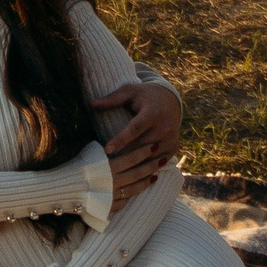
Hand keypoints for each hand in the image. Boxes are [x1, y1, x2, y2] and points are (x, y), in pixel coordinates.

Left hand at [95, 81, 182, 197]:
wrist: (170, 100)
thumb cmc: (144, 96)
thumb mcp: (129, 92)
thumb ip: (112, 99)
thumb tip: (92, 104)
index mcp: (153, 112)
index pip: (135, 129)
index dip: (120, 140)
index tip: (106, 150)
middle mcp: (165, 126)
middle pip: (142, 146)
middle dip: (125, 155)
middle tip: (107, 165)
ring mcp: (171, 138)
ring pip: (151, 156)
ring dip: (136, 165)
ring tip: (118, 173)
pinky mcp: (174, 146)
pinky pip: (159, 161)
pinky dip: (147, 168)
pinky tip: (133, 174)